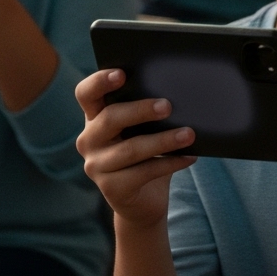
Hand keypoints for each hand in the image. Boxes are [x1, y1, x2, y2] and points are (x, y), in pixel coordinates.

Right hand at [75, 68, 196, 227]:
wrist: (143, 202)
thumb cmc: (147, 154)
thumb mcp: (144, 130)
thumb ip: (149, 113)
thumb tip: (179, 94)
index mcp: (94, 117)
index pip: (86, 94)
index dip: (100, 82)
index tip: (122, 74)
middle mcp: (89, 140)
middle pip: (110, 118)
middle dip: (140, 110)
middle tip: (167, 106)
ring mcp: (96, 166)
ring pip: (130, 149)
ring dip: (164, 140)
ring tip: (189, 134)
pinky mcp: (111, 189)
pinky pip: (143, 172)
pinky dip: (170, 163)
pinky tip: (190, 156)